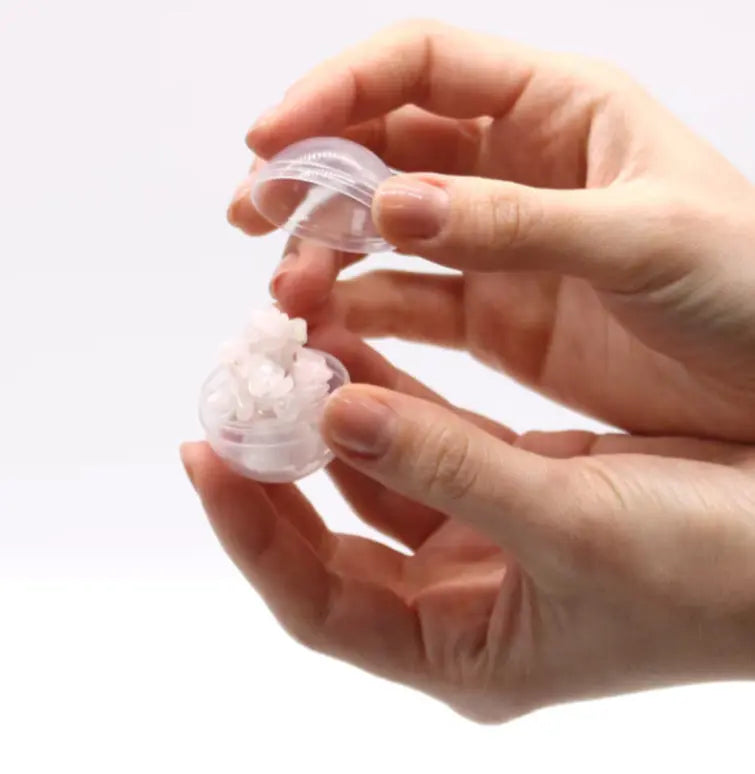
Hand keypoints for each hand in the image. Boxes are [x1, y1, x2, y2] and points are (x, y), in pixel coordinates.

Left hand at [181, 331, 754, 721]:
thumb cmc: (708, 569)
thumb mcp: (572, 525)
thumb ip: (448, 467)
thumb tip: (337, 413)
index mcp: (463, 650)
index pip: (319, 602)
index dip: (254, 533)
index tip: (206, 456)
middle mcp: (463, 603)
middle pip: (334, 543)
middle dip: (280, 474)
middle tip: (236, 401)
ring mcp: (486, 543)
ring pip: (379, 481)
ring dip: (334, 421)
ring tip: (292, 356)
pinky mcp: (514, 491)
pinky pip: (429, 444)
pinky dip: (392, 400)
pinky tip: (362, 352)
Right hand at [230, 20, 754, 441]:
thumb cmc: (746, 288)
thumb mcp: (641, 238)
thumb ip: (517, 223)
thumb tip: (391, 207)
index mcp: (557, 111)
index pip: (421, 67)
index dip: (337, 91)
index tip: (271, 139)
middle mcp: (514, 168)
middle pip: (384, 146)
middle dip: (312, 174)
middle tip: (253, 214)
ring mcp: (497, 245)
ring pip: (385, 230)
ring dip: (327, 250)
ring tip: (287, 291)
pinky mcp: (495, 317)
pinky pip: (412, 301)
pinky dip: (364, 311)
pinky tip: (329, 329)